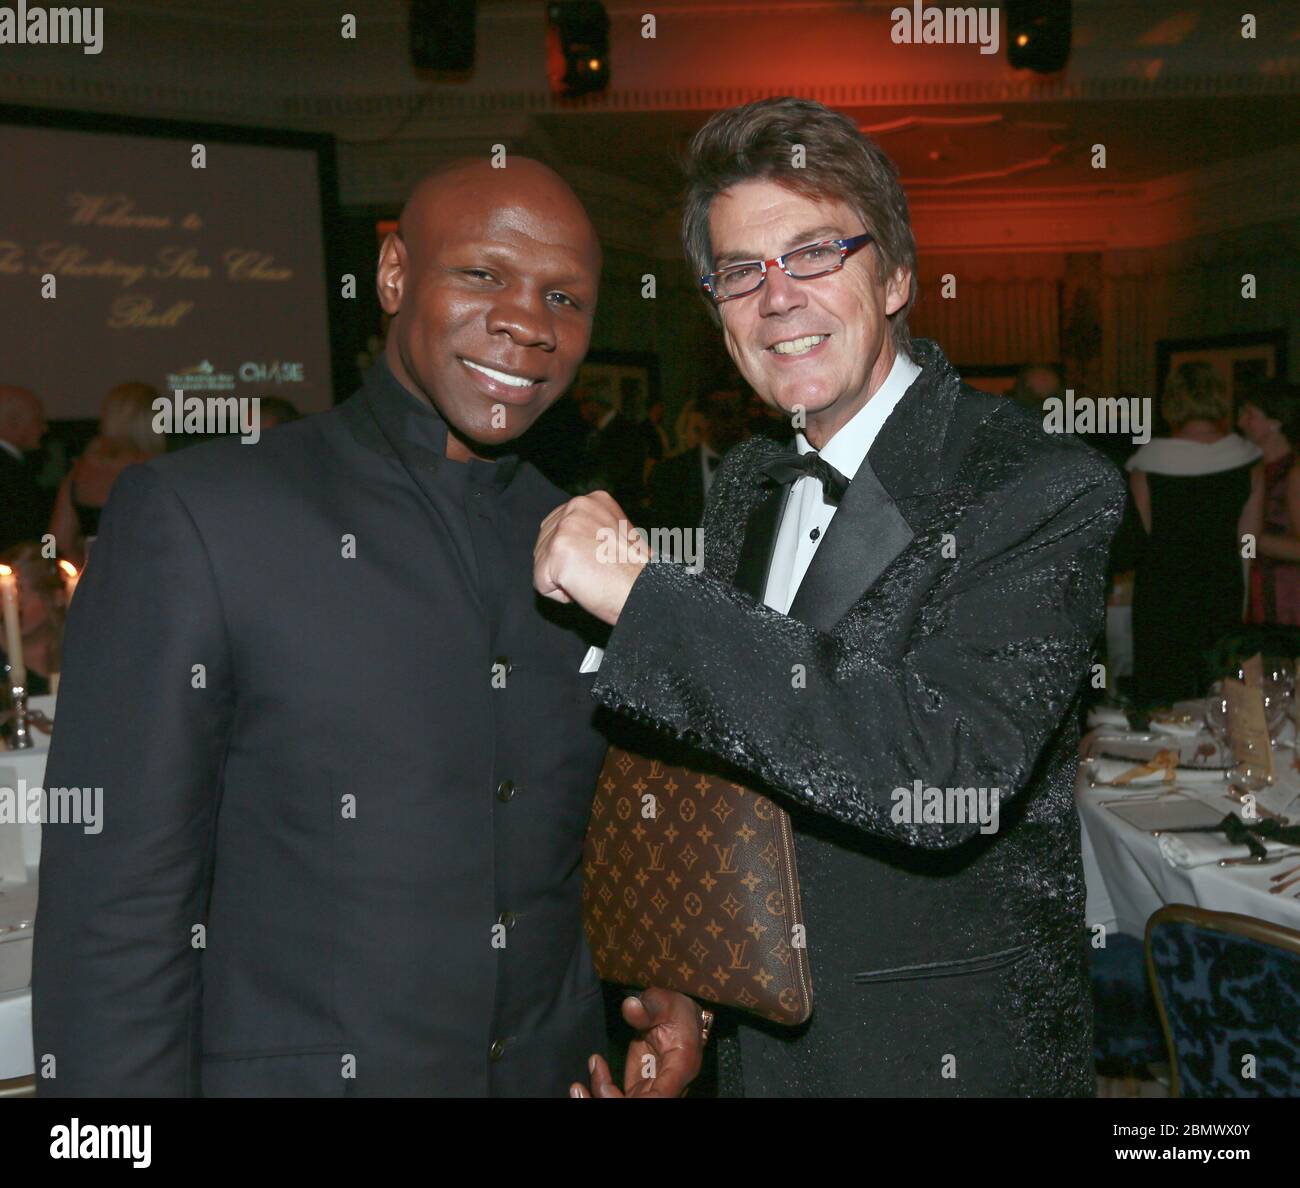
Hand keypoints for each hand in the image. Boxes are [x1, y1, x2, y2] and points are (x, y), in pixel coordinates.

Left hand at [533, 491, 647, 625]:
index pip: (555, 527)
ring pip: (541, 564)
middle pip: (543, 544)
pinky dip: (560, 594)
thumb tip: (565, 541)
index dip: (572, 554)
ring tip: (594, 578)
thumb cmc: (636, 573)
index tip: (597, 562)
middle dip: (564, 566)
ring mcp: (566, 527)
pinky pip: (541, 583)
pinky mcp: (558, 551)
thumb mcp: (614, 534)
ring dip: (563, 580)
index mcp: (592, 501)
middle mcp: (577, 507)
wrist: (648, 590)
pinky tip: (586, 587)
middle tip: (597, 572)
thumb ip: (587, 530)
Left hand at [569, 988, 704, 1097]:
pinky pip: (617, 1100)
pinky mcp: (638, 1089)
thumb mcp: (663, 1002)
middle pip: (640, 1106)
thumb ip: (647, 1008)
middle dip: (607, 1100)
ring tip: (577, 1087)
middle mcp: (668, 1087)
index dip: (639, 1101)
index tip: (605, 1089)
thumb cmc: (674, 1009)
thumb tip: (630, 1007)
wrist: (677, 1017)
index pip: (660, 1098)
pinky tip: (594, 1069)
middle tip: (581, 1084)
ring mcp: (651, 1091)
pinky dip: (600, 1091)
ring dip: (599, 1099)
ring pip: (623, 1105)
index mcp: (680, 1068)